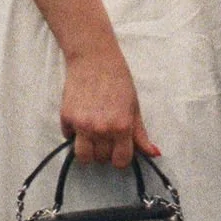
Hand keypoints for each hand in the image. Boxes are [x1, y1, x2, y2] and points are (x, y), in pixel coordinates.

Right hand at [60, 41, 159, 167]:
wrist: (94, 59)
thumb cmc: (118, 80)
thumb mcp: (134, 107)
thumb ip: (141, 134)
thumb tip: (154, 154)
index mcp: (121, 127)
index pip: (121, 161)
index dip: (121, 157)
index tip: (119, 150)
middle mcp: (101, 129)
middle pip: (102, 159)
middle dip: (105, 151)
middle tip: (106, 135)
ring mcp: (81, 125)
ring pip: (83, 156)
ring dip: (88, 149)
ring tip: (92, 136)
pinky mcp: (66, 117)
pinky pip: (68, 137)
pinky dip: (74, 133)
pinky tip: (81, 119)